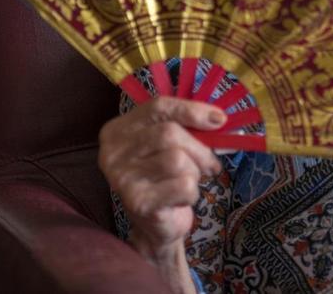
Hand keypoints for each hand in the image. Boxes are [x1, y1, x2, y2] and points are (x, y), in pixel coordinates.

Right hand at [99, 97, 224, 260]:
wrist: (155, 224)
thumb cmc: (165, 177)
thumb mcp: (171, 145)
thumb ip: (189, 127)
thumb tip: (218, 119)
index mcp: (118, 129)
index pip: (158, 107)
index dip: (192, 110)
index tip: (219, 119)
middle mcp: (113, 152)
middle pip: (169, 133)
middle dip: (199, 149)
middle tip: (210, 164)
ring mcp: (122, 178)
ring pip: (178, 160)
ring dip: (195, 172)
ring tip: (188, 181)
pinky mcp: (137, 202)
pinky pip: (183, 186)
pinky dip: (192, 192)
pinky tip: (181, 199)